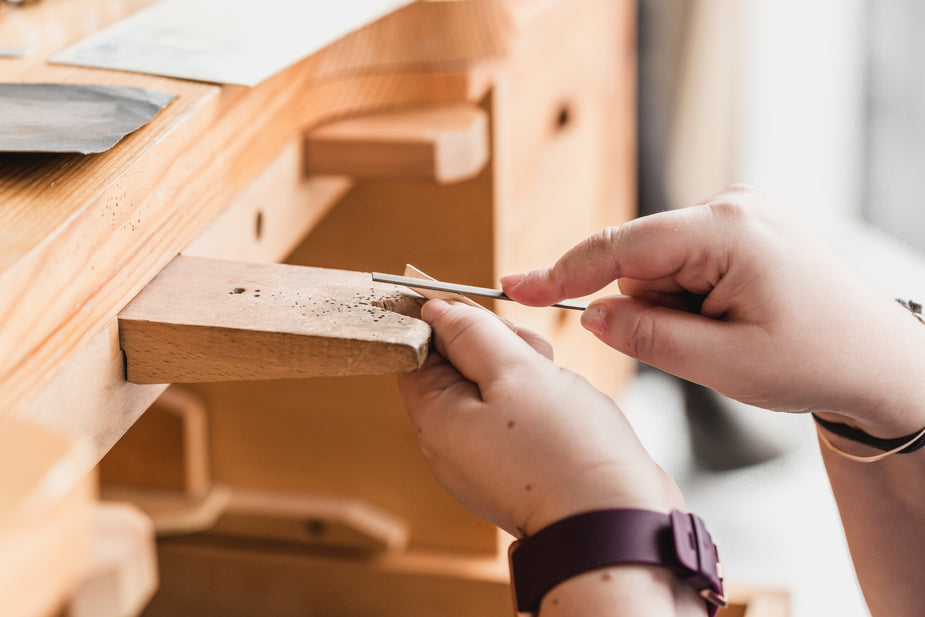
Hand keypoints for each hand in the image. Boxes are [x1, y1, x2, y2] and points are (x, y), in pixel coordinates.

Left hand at [397, 299, 683, 537]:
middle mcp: (451, 442)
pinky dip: (542, 400)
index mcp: (434, 419)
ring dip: (526, 370)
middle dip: (497, 346)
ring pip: (494, 387)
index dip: (449, 322)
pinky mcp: (517, 465)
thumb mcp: (515, 372)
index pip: (417, 350)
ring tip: (555, 386)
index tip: (488, 317)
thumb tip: (434, 309)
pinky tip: (567, 407)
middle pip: (458, 366)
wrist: (616, 523)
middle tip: (532, 357)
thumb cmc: (564, 450)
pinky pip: (518, 416)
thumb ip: (471, 334)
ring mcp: (484, 457)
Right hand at [501, 185, 924, 436]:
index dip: (563, 271)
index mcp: (727, 231)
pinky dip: (690, 299)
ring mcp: (739, 214)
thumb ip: (649, 336)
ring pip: (661, 266)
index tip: (516, 288)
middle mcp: (731, 207)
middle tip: (702, 347)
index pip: (622, 245)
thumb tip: (593, 316)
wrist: (883, 360)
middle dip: (649, 307)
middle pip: (641, 259)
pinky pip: (686, 264)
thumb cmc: (820, 360)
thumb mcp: (725, 364)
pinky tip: (733, 319)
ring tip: (730, 335)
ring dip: (674, 308)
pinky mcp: (743, 229)